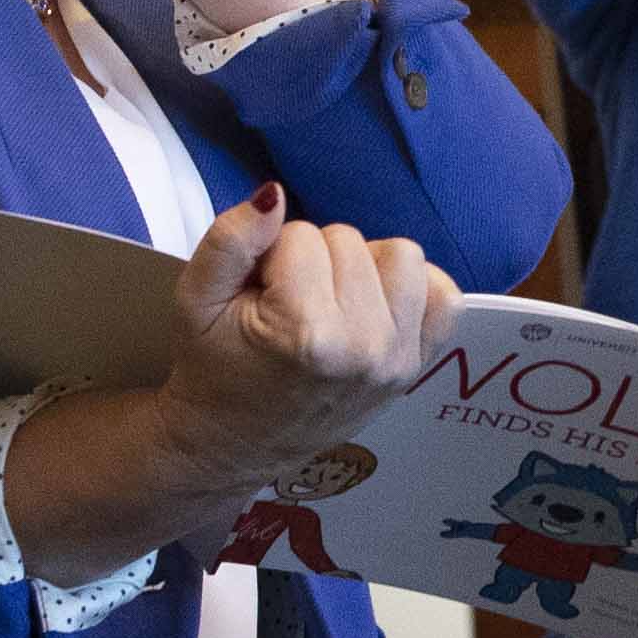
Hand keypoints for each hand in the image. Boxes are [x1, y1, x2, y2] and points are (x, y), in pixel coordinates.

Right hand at [150, 187, 460, 495]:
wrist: (234, 442)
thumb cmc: (212, 370)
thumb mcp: (195, 300)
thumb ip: (230, 240)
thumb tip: (274, 194)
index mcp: (307, 334)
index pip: (300, 235)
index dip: (271, 257)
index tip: (258, 296)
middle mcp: (364, 348)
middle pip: (349, 240)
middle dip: (313, 261)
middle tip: (287, 305)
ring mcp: (397, 360)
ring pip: (400, 255)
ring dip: (363, 268)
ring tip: (328, 302)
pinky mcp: (416, 367)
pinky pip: (443, 294)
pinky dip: (410, 290)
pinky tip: (371, 308)